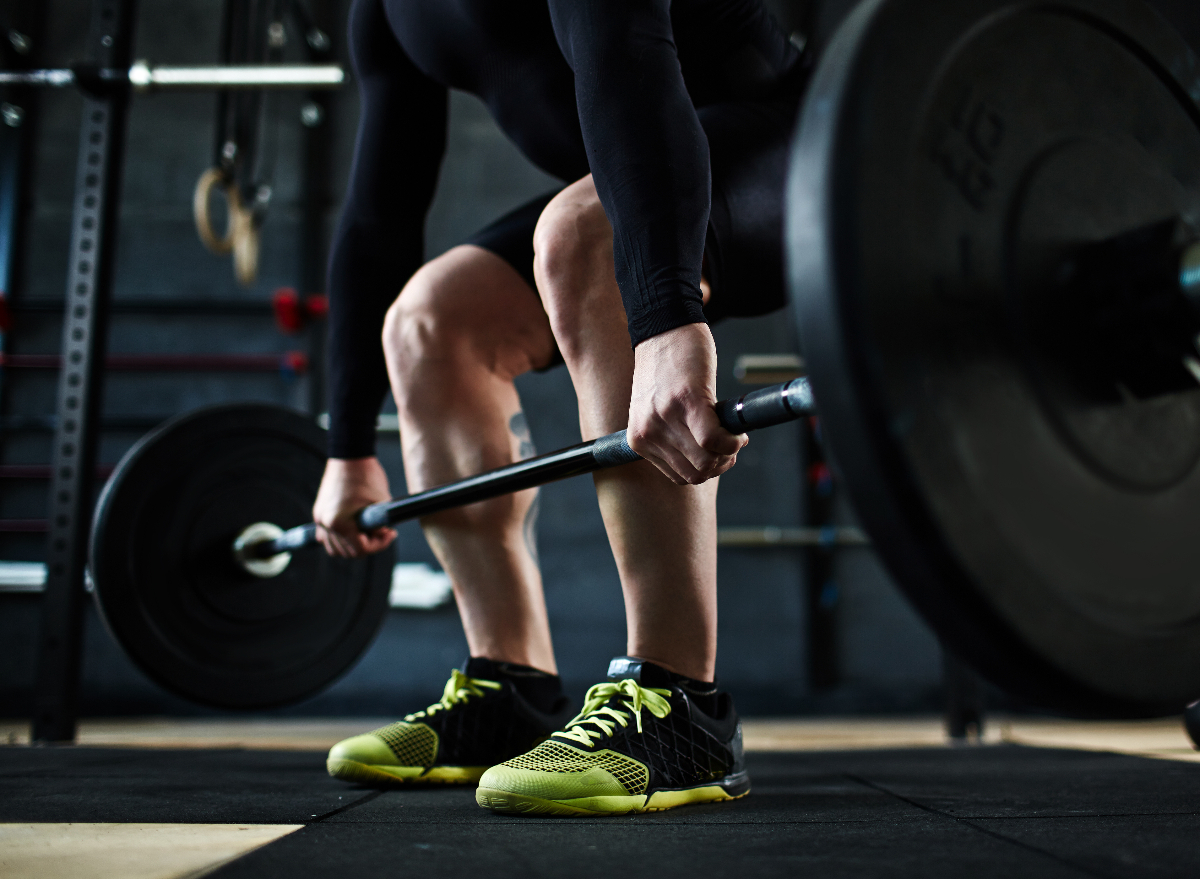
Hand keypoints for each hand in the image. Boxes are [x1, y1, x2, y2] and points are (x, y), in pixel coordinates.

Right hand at [312, 457, 397, 557]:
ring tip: (369, 531)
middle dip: (368, 545)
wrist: (350, 454)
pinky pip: (327, 536)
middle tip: (382, 532)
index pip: (361, 549)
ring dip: (353, 544)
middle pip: (347, 552)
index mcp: (340, 523)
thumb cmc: (367, 476)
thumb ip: (382, 525)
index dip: (379, 545)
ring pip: (335, 548)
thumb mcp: (382, 503)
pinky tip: (355, 528)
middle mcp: (325, 523)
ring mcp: (320, 518)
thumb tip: (382, 536)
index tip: (390, 534)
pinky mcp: (319, 512)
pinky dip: (340, 538)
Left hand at [626, 323, 746, 484]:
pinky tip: (737, 433)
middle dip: (720, 464)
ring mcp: (665, 418)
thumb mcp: (655, 410)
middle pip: (695, 473)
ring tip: (734, 436)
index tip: (718, 454)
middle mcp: (648, 432)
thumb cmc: (666, 365)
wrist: (664, 326)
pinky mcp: (687, 401)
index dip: (705, 469)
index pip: (678, 476)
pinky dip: (732, 442)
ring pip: (706, 461)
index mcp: (638, 438)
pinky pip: (714, 440)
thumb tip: (704, 459)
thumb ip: (670, 435)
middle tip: (731, 445)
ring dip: (729, 453)